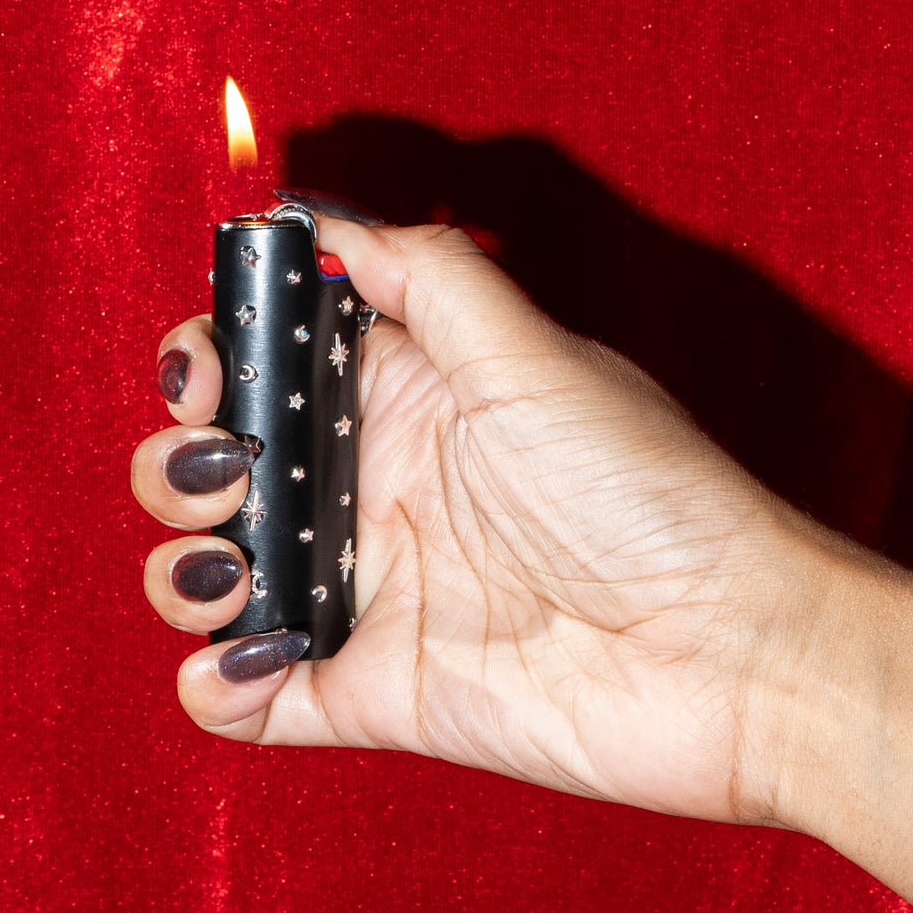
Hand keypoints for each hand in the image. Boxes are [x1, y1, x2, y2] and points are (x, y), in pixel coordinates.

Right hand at [132, 218, 854, 821]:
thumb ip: (427, 277)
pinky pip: (249, 697)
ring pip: (211, 579)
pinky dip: (214, 686)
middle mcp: (374, 492)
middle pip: (215, 466)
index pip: (266, 363)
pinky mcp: (374, 695)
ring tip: (230, 575)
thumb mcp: (536, 354)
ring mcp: (370, 598)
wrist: (735, 653)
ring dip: (181, 573)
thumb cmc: (654, 494)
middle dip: (177, 462)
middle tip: (227, 475)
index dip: (210, 358)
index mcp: (407, 398)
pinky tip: (244, 663)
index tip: (207, 371)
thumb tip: (322, 215)